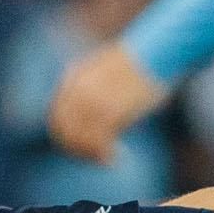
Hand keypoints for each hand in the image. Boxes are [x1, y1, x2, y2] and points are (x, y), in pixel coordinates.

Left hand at [47, 43, 165, 164]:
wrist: (156, 53)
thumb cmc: (139, 64)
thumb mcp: (106, 69)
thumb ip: (91, 86)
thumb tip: (91, 110)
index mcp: (73, 78)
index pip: (57, 116)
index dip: (68, 136)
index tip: (83, 147)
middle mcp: (77, 90)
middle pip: (63, 129)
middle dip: (76, 149)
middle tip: (95, 158)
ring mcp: (92, 100)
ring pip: (78, 137)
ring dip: (91, 154)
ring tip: (107, 160)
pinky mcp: (109, 110)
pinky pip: (98, 140)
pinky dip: (104, 154)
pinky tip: (116, 158)